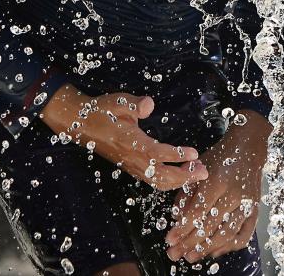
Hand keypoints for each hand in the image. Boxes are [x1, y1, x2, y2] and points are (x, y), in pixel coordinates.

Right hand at [41, 84, 208, 190]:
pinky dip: (167, 182)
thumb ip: (135, 104)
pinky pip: (151, 181)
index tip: (195, 154)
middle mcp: (131, 158)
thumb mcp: (118, 101)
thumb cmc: (102, 110)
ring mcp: (130, 165)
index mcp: (130, 142)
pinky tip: (179, 177)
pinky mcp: (130, 167)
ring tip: (197, 175)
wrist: (79, 123)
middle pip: (161, 175)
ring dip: (178, 181)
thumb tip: (150, 104)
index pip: (157, 153)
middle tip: (204, 172)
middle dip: (184, 176)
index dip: (177, 155)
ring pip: (156, 182)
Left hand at [164, 111, 271, 262]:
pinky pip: (244, 234)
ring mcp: (247, 204)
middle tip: (174, 254)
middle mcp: (234, 195)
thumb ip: (186, 192)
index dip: (182, 229)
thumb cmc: (220, 157)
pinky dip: (229, 247)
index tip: (169, 240)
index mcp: (217, 181)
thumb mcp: (198, 168)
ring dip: (207, 249)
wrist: (249, 149)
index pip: (197, 212)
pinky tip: (214, 252)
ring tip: (190, 257)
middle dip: (189, 243)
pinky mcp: (255, 210)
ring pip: (226, 234)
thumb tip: (177, 218)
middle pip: (210, 226)